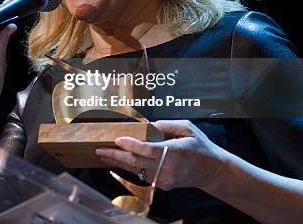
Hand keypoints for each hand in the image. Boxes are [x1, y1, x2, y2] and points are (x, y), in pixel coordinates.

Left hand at [95, 120, 228, 190]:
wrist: (211, 171)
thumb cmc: (200, 146)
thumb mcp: (187, 128)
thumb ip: (166, 125)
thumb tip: (147, 125)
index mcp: (174, 152)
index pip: (148, 150)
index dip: (131, 145)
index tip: (118, 139)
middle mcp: (168, 168)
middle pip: (137, 162)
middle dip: (115, 155)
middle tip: (99, 149)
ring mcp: (164, 179)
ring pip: (135, 170)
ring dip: (117, 162)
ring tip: (102, 154)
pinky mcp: (162, 184)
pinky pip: (141, 175)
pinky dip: (128, 167)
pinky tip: (117, 160)